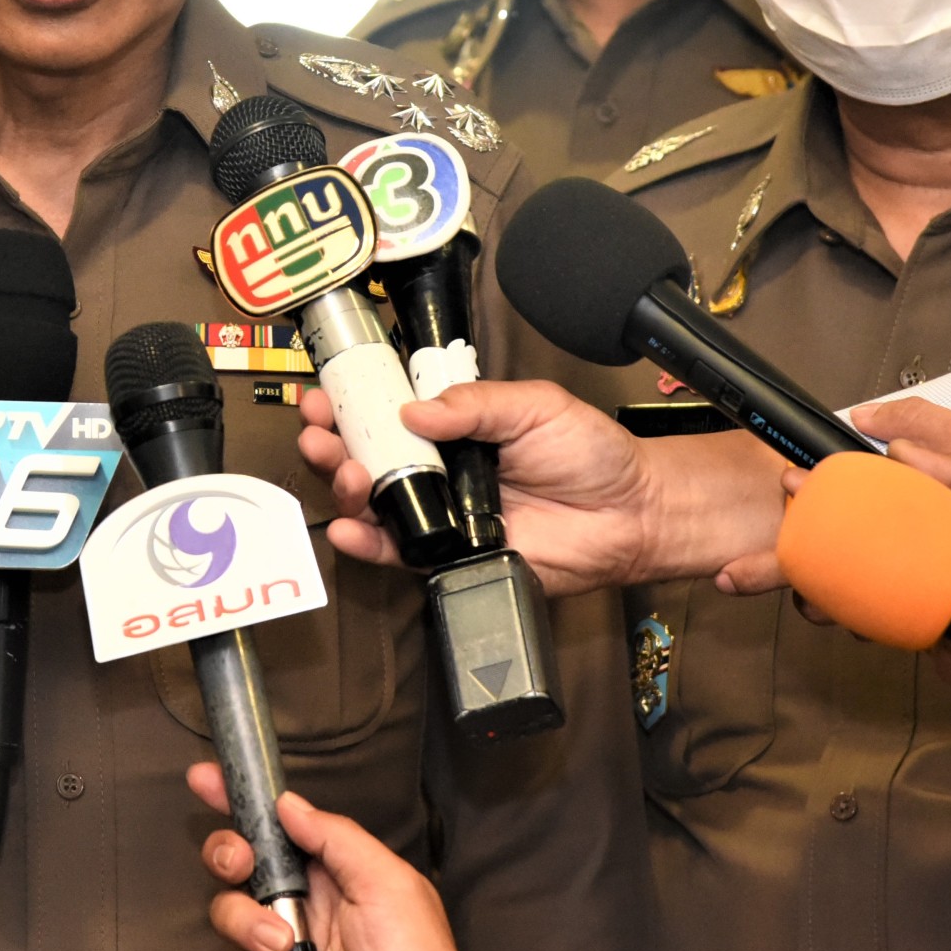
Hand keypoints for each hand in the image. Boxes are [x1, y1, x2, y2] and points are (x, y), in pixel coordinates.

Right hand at [188, 763, 476, 950]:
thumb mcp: (389, 884)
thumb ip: (338, 838)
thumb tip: (289, 803)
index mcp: (333, 868)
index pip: (278, 823)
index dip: (238, 799)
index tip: (205, 779)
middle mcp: (304, 902)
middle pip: (238, 863)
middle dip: (227, 857)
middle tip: (242, 866)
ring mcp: (287, 945)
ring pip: (230, 916)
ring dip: (249, 927)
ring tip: (284, 944)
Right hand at [297, 379, 652, 586]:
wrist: (628, 514)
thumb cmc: (592, 455)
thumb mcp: (535, 406)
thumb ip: (475, 405)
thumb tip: (414, 410)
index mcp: (453, 427)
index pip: (387, 411)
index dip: (350, 403)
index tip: (325, 395)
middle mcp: (438, 469)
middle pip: (365, 456)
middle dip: (331, 443)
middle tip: (321, 435)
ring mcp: (440, 513)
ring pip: (371, 503)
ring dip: (343, 487)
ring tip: (345, 474)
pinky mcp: (449, 555)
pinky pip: (397, 552)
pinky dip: (366, 545)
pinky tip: (348, 531)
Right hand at [725, 397, 950, 597]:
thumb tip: (901, 452)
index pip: (926, 437)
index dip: (891, 422)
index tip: (858, 418)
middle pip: (886, 503)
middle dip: (853, 500)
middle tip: (804, 489)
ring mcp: (943, 575)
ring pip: (886, 559)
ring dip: (924, 558)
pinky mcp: (941, 624)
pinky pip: (910, 611)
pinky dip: (945, 604)